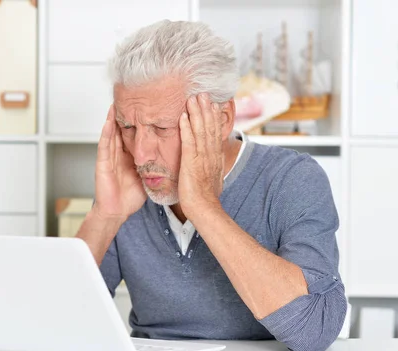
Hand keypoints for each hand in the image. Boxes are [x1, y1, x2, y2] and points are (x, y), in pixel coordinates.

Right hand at [94, 105, 146, 221]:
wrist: (116, 211)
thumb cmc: (129, 197)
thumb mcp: (147, 176)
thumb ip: (156, 165)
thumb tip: (175, 159)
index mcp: (129, 155)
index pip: (135, 134)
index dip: (139, 121)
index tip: (147, 106)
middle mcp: (118, 153)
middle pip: (122, 129)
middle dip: (125, 114)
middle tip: (130, 96)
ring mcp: (109, 156)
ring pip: (112, 132)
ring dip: (114, 117)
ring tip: (117, 101)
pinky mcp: (102, 162)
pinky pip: (105, 144)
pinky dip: (107, 132)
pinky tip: (109, 121)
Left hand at [178, 93, 224, 219]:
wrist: (204, 209)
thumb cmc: (206, 199)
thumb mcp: (212, 179)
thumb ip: (212, 168)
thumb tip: (213, 165)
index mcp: (215, 158)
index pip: (215, 134)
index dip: (214, 118)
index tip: (212, 104)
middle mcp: (210, 155)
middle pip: (209, 128)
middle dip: (206, 110)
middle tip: (203, 93)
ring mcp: (202, 158)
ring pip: (200, 131)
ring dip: (197, 113)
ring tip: (193, 98)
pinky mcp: (191, 163)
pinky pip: (189, 142)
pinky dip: (186, 128)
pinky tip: (183, 117)